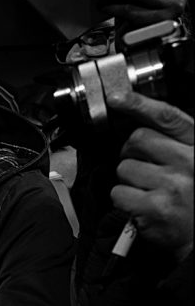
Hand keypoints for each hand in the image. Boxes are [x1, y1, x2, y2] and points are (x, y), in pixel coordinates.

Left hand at [107, 90, 193, 262]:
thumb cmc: (193, 199)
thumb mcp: (193, 164)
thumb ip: (173, 144)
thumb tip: (137, 131)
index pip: (167, 118)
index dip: (140, 104)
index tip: (117, 98)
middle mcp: (188, 163)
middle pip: (137, 140)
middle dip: (131, 153)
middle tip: (142, 169)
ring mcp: (172, 185)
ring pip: (124, 169)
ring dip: (128, 180)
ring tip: (147, 192)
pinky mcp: (155, 207)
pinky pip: (118, 193)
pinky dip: (124, 201)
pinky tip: (141, 207)